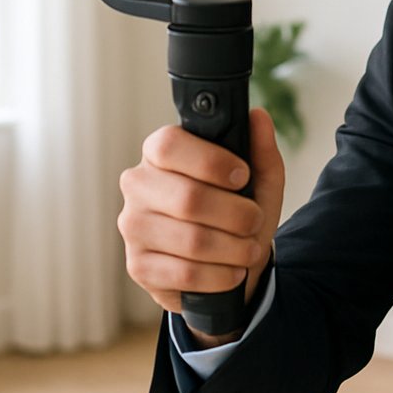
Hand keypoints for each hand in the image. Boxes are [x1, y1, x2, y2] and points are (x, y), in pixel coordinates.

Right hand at [119, 108, 285, 346]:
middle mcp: (138, 185)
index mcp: (159, 153)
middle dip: (236, 214)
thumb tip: (258, 117)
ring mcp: (133, 226)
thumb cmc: (236, 213)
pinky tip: (232, 272)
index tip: (242, 176)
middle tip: (254, 221)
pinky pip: (185, 274)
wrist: (225, 266)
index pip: (170, 145)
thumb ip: (259, 149)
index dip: (212, 161)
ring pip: (191, 240)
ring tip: (249, 249)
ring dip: (234, 249)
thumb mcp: (258, 181)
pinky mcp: (139, 266)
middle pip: (188, 198)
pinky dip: (220, 276)